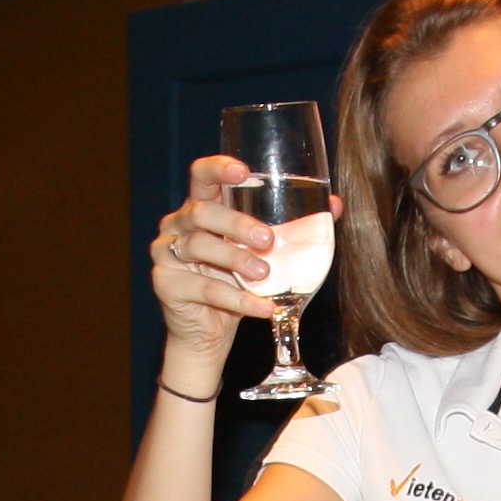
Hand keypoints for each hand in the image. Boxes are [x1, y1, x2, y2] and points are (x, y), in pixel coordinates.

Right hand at [148, 156, 327, 362]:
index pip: (202, 175)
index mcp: (201, 207)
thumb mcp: (264, 253)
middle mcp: (178, 225)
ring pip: (199, 247)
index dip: (218, 168)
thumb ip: (292, 227)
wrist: (210, 332)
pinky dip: (238, 299)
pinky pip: (204, 289)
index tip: (244, 172)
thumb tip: (333, 205)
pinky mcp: (166, 285)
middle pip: (202, 212)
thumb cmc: (238, 283)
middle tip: (268, 239)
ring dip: (236, 260)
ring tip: (265, 274)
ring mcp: (167, 254)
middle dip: (236, 223)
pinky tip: (263, 307)